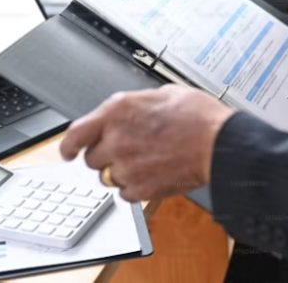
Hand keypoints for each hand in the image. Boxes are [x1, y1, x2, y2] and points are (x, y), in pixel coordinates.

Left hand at [59, 85, 234, 201]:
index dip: (67, 147)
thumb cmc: (200, 116)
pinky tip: (153, 175)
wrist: (220, 143)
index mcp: (118, 111)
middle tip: (126, 152)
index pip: (75, 134)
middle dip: (106, 157)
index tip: (68, 152)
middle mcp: (116, 139)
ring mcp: (127, 166)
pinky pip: (125, 194)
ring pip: (108, 178)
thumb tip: (132, 110)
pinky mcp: (141, 188)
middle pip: (92, 159)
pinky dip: (136, 188)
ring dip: (121, 172)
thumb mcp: (165, 94)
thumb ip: (138, 104)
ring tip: (145, 163)